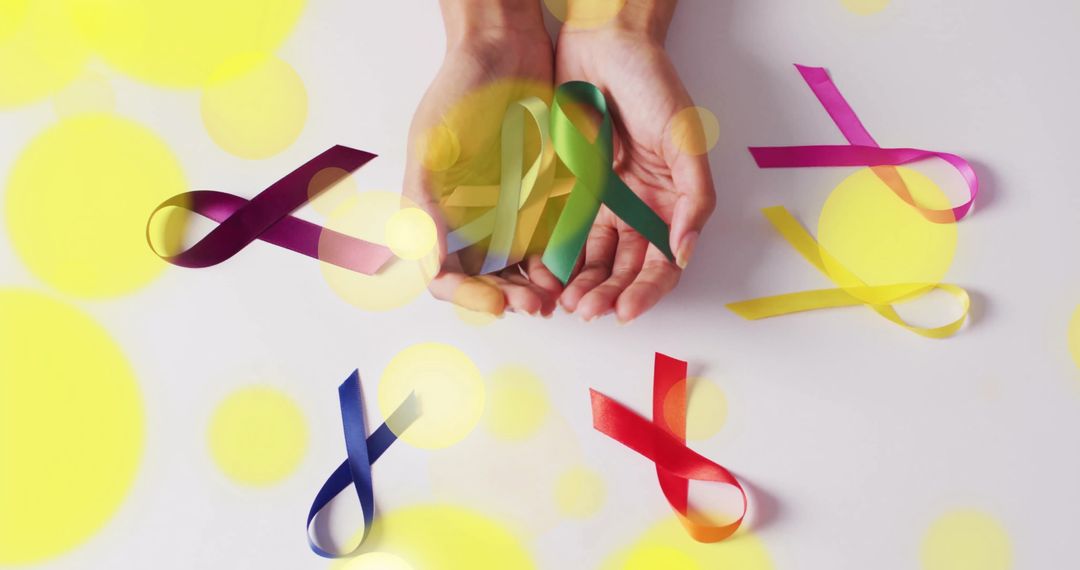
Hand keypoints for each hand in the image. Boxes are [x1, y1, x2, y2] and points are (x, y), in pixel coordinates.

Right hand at [404, 1, 562, 316]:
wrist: (504, 51)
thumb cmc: (458, 96)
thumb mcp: (432, 151)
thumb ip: (427, 210)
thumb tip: (431, 266)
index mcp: (439, 217)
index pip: (447, 277)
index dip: (468, 296)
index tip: (494, 302)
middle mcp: (473, 222)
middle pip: (489, 282)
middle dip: (510, 298)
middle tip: (535, 305)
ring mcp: (510, 213)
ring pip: (523, 271)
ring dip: (537, 289)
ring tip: (557, 295)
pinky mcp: (546, 200)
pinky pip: (554, 242)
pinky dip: (561, 263)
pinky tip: (573, 268)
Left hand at [553, 4, 715, 322]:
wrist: (603, 43)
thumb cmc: (653, 84)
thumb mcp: (686, 139)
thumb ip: (693, 197)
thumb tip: (683, 253)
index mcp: (665, 203)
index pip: (660, 264)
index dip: (646, 292)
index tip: (624, 310)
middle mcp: (632, 209)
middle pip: (622, 270)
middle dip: (606, 294)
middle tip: (586, 310)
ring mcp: (595, 201)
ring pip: (588, 259)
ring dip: (578, 285)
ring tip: (563, 301)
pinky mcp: (562, 189)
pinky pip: (557, 231)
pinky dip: (551, 257)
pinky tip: (541, 274)